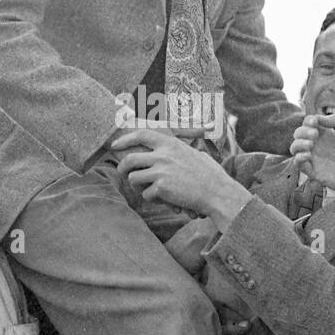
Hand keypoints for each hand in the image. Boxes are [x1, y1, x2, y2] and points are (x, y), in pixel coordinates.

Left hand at [112, 128, 249, 224]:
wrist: (218, 193)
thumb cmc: (212, 175)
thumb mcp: (197, 155)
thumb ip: (185, 150)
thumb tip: (190, 142)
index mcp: (171, 144)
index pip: (142, 135)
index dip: (126, 140)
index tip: (115, 146)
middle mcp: (163, 155)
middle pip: (130, 159)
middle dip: (122, 167)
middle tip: (122, 173)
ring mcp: (161, 171)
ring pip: (134, 178)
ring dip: (139, 186)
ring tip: (151, 190)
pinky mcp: (161, 188)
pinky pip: (146, 195)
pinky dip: (154, 199)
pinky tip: (166, 200)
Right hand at [289, 113, 334, 197]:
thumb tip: (317, 117)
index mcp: (326, 134)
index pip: (309, 124)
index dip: (308, 121)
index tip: (315, 122)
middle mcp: (318, 145)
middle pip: (298, 134)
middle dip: (303, 131)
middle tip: (314, 135)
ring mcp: (314, 158)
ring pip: (294, 148)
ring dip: (298, 143)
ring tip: (310, 145)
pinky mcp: (313, 171)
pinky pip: (297, 163)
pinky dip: (298, 157)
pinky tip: (308, 155)